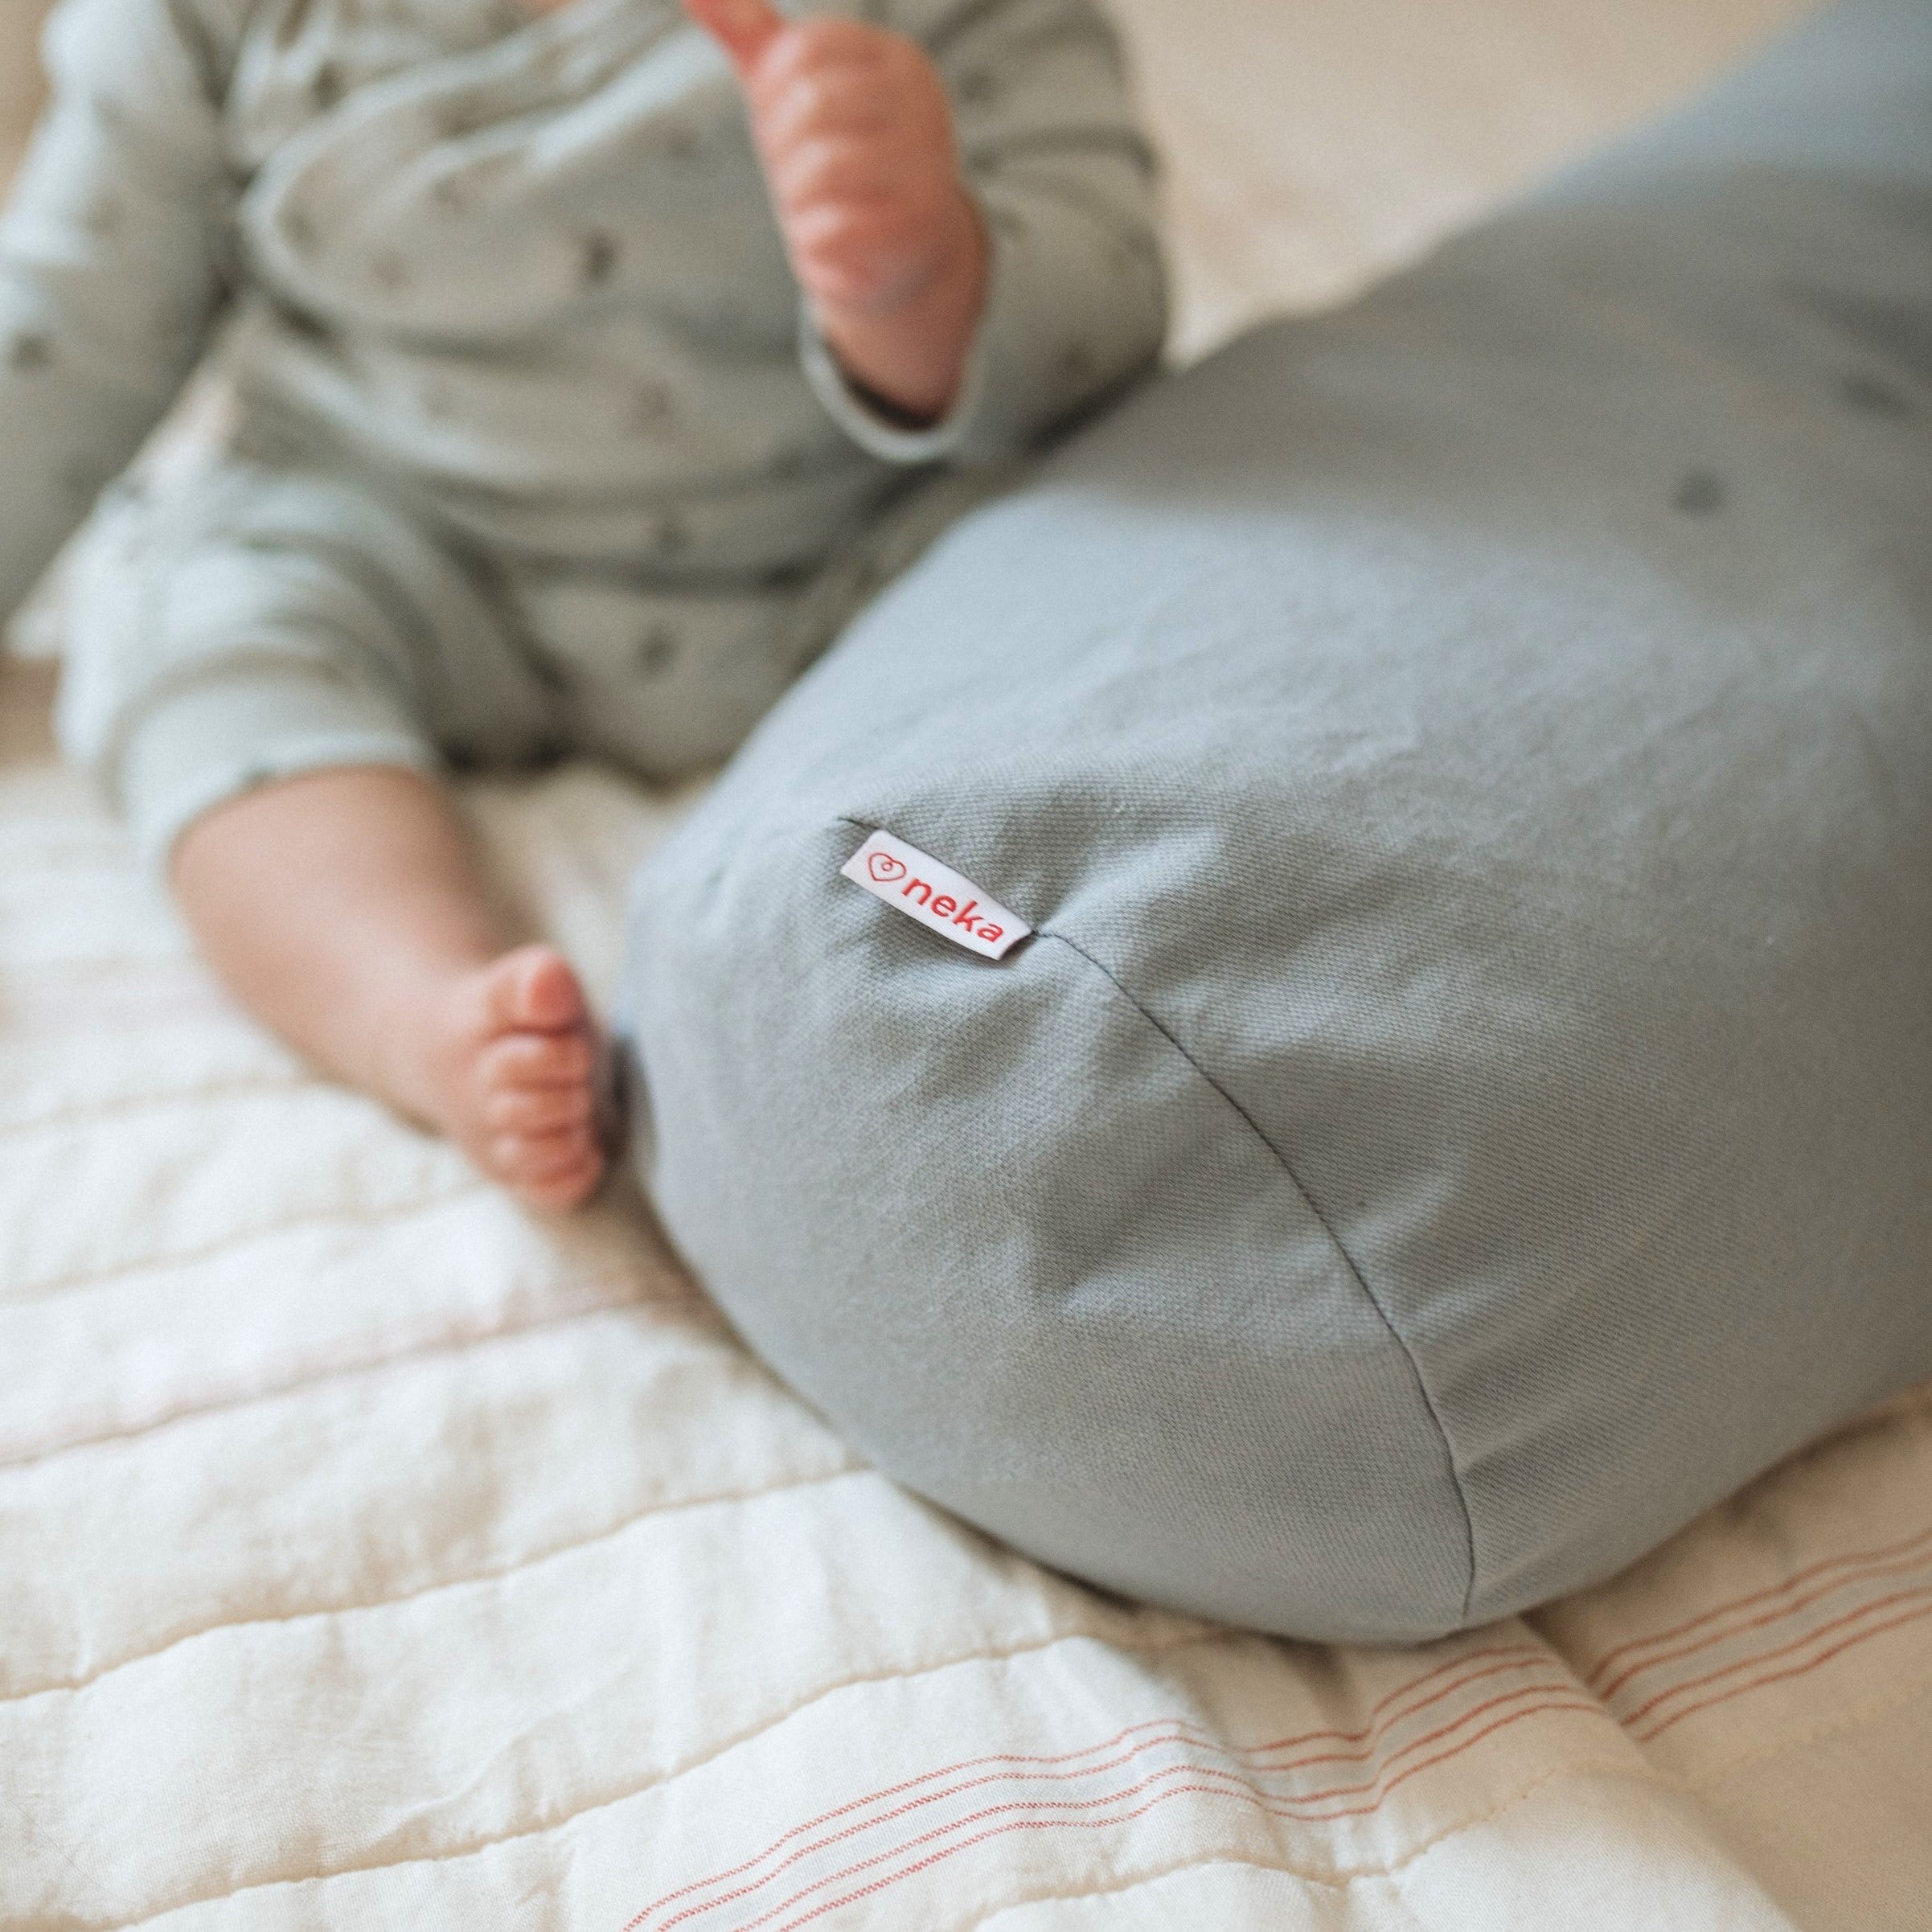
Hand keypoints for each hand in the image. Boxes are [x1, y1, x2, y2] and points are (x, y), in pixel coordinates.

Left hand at [683, 0, 988, 423]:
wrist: (900, 255)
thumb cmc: (844, 165)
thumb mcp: (798, 92)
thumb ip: (752, 37)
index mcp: (894, 58)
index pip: (801, 51)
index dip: (772, 96)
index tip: (789, 126)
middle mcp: (922, 102)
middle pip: (812, 102)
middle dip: (784, 148)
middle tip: (801, 175)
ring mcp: (927, 164)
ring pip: (824, 167)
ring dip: (798, 199)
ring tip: (819, 209)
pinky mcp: (919, 226)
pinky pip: (837, 227)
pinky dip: (816, 241)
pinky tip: (834, 243)